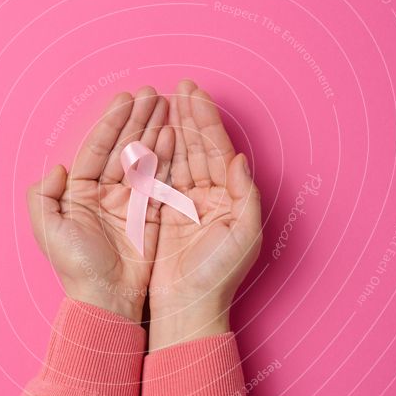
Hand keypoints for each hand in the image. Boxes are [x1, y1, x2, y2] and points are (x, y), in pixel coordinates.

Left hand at [27, 87, 172, 322]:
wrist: (108, 298)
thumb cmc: (77, 266)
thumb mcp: (49, 231)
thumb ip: (44, 197)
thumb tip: (56, 167)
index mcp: (80, 191)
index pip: (97, 148)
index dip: (111, 123)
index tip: (125, 99)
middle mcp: (105, 191)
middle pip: (123, 146)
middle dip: (137, 119)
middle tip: (152, 93)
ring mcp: (129, 201)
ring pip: (143, 157)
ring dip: (154, 131)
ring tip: (167, 106)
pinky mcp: (150, 213)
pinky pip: (160, 179)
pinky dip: (167, 157)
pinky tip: (174, 135)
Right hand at [148, 80, 261, 349]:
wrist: (186, 308)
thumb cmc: (217, 277)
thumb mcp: (243, 236)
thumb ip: (244, 194)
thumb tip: (239, 158)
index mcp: (228, 198)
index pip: (216, 150)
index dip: (206, 120)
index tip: (194, 93)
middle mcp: (207, 196)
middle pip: (196, 147)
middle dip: (188, 116)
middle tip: (179, 86)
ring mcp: (183, 203)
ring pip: (177, 156)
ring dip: (171, 128)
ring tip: (163, 100)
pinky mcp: (161, 213)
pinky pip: (158, 175)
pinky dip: (155, 153)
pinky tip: (150, 132)